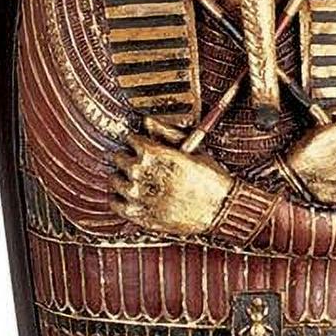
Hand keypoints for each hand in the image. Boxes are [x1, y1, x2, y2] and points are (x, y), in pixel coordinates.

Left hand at [112, 132, 233, 236]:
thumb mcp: (192, 149)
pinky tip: (131, 197)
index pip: (130, 139)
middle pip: (118, 157)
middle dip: (130, 159)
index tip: (145, 147)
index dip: (139, 142)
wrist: (221, 209)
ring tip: (139, 182)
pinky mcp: (137, 214)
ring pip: (114, 179)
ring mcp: (136, 194)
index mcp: (152, 153)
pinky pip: (115, 203)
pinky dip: (119, 199)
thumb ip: (166, 132)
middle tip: (143, 166)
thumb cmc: (211, 179)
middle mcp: (140, 172)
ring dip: (124, 178)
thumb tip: (147, 121)